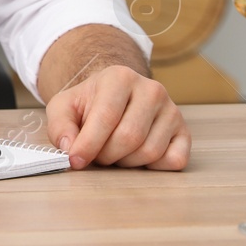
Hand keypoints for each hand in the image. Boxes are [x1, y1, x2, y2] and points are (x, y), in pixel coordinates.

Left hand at [45, 64, 189, 169]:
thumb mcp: (64, 107)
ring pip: (150, 152)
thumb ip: (60, 126)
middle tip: (96, 154)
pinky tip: (137, 156)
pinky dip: (153, 167)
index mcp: (120, 77)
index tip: (75, 160)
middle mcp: (151, 90)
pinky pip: (174, 161)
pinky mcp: (185, 131)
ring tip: (114, 151)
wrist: (114, 97)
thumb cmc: (89, 104)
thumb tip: (70, 148)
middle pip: (129, 137)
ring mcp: (172, 110)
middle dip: (106, 155)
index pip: (107, 116)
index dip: (88, 144)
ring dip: (126, 162)